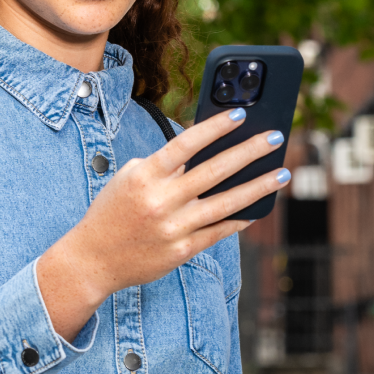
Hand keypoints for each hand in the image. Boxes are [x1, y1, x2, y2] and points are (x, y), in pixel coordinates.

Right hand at [37, 108, 288, 339]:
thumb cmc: (114, 211)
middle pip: (214, 171)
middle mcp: (161, 201)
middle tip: (275, 139)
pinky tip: (258, 208)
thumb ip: (164, 166)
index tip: (241, 115)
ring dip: (258, 187)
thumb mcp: (130, 178)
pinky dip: (240, 219)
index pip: (186, 144)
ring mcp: (174, 228)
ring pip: (226, 203)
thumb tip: (207, 153)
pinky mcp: (182, 251)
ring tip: (281, 174)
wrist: (93, 259)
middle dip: (249, 152)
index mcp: (146, 176)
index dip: (216, 127)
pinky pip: (219, 231)